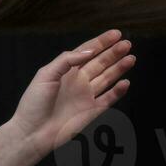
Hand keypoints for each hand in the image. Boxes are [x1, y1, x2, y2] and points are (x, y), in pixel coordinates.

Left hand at [12, 29, 134, 155]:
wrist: (33, 131)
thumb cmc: (34, 102)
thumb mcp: (46, 74)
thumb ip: (66, 60)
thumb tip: (89, 51)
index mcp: (66, 71)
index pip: (87, 51)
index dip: (101, 42)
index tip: (115, 34)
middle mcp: (78, 81)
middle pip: (100, 63)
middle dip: (113, 52)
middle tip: (127, 43)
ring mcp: (86, 96)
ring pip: (107, 78)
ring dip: (119, 68)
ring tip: (131, 57)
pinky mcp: (92, 111)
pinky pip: (109, 98)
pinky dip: (118, 91)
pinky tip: (126, 82)